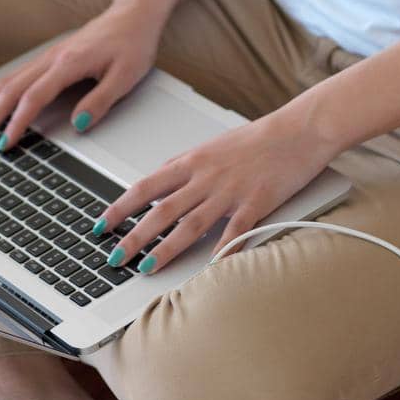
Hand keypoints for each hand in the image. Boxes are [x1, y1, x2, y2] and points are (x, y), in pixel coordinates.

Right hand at [0, 0, 167, 150]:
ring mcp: (48, 56)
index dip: (17, 122)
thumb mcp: (126, 76)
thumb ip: (101, 101)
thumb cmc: (133, 43)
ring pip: (8, 80)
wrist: (134, 13)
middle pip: (11, 89)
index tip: (4, 144)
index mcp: (69, 63)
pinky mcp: (50, 57)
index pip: (34, 97)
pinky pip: (16, 74)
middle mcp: (52, 58)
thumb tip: (79, 124)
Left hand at [91, 101, 336, 273]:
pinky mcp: (256, 203)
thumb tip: (159, 179)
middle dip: (134, 236)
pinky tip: (207, 269)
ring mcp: (230, 191)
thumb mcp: (212, 145)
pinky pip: (234, 232)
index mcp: (193, 161)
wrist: (298, 130)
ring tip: (146, 267)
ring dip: (165, 248)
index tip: (101, 224)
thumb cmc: (258, 138)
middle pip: (162, 210)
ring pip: (189, 223)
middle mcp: (205, 176)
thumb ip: (185, 164)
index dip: (121, 207)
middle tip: (113, 257)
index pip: (146, 186)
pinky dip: (220, 251)